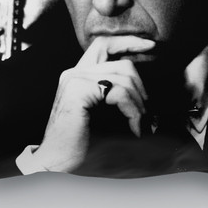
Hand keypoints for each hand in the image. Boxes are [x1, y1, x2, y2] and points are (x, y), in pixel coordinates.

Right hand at [32, 36, 153, 171]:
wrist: (57, 165)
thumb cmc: (81, 145)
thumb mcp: (105, 114)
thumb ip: (118, 95)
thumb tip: (146, 89)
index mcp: (79, 75)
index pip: (105, 44)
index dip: (129, 42)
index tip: (150, 46)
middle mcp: (74, 72)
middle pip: (122, 63)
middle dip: (141, 88)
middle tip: (146, 113)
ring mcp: (74, 79)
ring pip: (124, 78)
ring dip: (139, 104)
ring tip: (140, 125)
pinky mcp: (77, 90)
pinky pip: (119, 92)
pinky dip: (133, 111)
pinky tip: (134, 128)